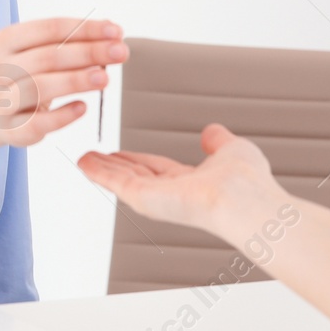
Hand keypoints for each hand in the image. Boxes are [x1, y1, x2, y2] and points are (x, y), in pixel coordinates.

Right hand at [0, 17, 125, 148]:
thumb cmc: (22, 77)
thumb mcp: (36, 54)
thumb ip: (70, 44)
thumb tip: (112, 34)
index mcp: (6, 41)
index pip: (49, 28)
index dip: (85, 29)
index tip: (116, 31)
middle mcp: (0, 68)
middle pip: (46, 56)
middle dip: (88, 52)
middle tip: (120, 52)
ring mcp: (1, 100)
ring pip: (39, 87)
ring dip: (75, 80)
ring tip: (105, 78)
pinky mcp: (10, 129)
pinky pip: (35, 123)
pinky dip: (61, 116)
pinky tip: (82, 108)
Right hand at [77, 123, 282, 235]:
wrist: (244, 197)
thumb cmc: (246, 180)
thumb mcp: (232, 149)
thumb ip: (218, 141)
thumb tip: (212, 132)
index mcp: (191, 182)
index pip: (157, 169)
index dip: (138, 159)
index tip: (122, 153)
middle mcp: (171, 192)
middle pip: (135, 175)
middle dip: (114, 165)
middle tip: (94, 156)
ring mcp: (157, 198)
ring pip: (122, 179)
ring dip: (101, 169)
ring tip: (83, 159)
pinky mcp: (144, 199)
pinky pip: (116, 182)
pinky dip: (98, 172)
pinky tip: (85, 163)